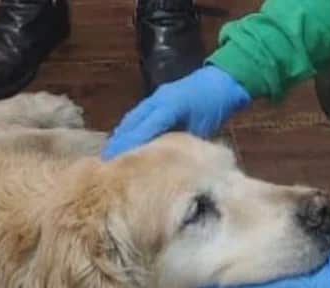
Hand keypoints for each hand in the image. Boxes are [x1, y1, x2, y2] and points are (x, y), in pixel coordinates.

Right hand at [101, 65, 250, 159]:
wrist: (222, 81)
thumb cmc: (215, 107)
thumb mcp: (202, 129)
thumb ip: (183, 144)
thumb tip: (166, 165)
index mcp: (168, 107)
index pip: (141, 130)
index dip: (126, 148)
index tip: (114, 164)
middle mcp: (156, 101)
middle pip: (129, 125)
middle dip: (117, 144)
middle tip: (107, 165)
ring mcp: (154, 99)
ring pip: (130, 120)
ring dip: (120, 138)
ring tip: (111, 157)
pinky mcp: (156, 100)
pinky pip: (137, 117)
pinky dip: (129, 131)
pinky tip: (124, 144)